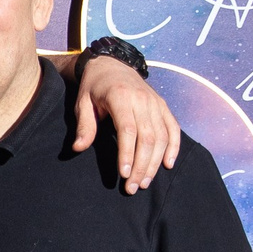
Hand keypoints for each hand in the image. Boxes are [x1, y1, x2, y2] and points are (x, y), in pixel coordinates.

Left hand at [72, 57, 180, 192]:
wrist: (112, 64)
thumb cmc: (94, 87)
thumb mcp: (83, 102)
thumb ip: (84, 125)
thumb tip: (78, 148)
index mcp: (121, 97)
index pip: (128, 130)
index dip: (127, 154)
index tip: (124, 174)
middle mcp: (142, 100)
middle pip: (148, 138)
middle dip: (141, 165)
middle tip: (132, 187)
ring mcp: (155, 103)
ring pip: (162, 137)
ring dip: (155, 162)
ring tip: (144, 182)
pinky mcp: (163, 105)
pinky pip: (173, 128)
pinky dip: (174, 147)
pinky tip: (167, 165)